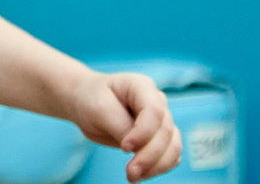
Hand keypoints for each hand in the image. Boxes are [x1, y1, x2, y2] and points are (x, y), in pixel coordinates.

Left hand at [65, 70, 182, 181]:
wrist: (86, 103)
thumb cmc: (91, 100)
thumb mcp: (99, 109)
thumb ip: (119, 127)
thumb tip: (137, 150)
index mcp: (141, 86)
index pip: (155, 111)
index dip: (144, 133)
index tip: (124, 147)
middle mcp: (157, 101)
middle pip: (166, 132)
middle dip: (150, 156)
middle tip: (130, 173)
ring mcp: (161, 120)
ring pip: (173, 146)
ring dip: (158, 166)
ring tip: (134, 177)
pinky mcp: (160, 138)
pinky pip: (170, 156)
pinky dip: (159, 168)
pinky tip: (142, 174)